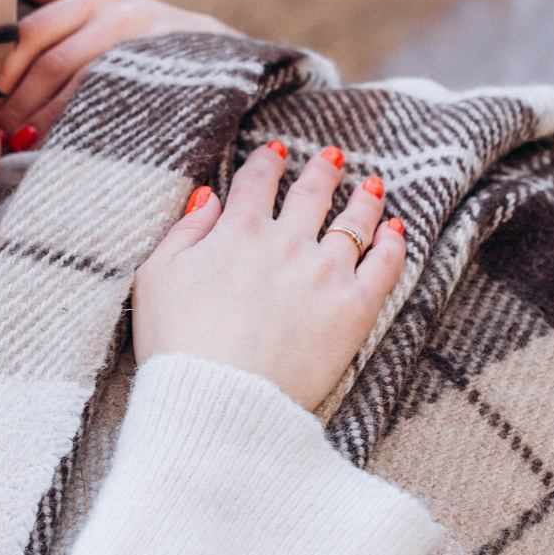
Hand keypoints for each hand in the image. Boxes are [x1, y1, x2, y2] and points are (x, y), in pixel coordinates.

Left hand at [0, 0, 234, 143]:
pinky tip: (55, 151)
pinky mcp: (161, 84)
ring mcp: (144, 49)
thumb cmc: (149, 42)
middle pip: (46, 63)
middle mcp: (120, 15)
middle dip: (12, 103)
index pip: (29, 35)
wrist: (229, 66)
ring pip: (74, 89)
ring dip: (38, 122)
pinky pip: (106, 112)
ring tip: (14, 146)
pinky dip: (74, 134)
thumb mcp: (104, 7)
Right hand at [132, 140, 405, 410]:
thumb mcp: (156, 278)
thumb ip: (184, 231)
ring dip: (364, 200)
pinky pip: (384, 266)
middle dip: (323, 171)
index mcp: (237, 231)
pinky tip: (396, 232)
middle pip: (310, 194)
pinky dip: (393, 244)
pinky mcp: (354, 309)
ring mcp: (324, 273)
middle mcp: (286, 243)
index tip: (276, 153)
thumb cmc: (177, 347)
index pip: (256, 183)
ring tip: (373, 187)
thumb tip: (208, 198)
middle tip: (334, 158)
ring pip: (353, 223)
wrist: (218, 401)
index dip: (266, 163)